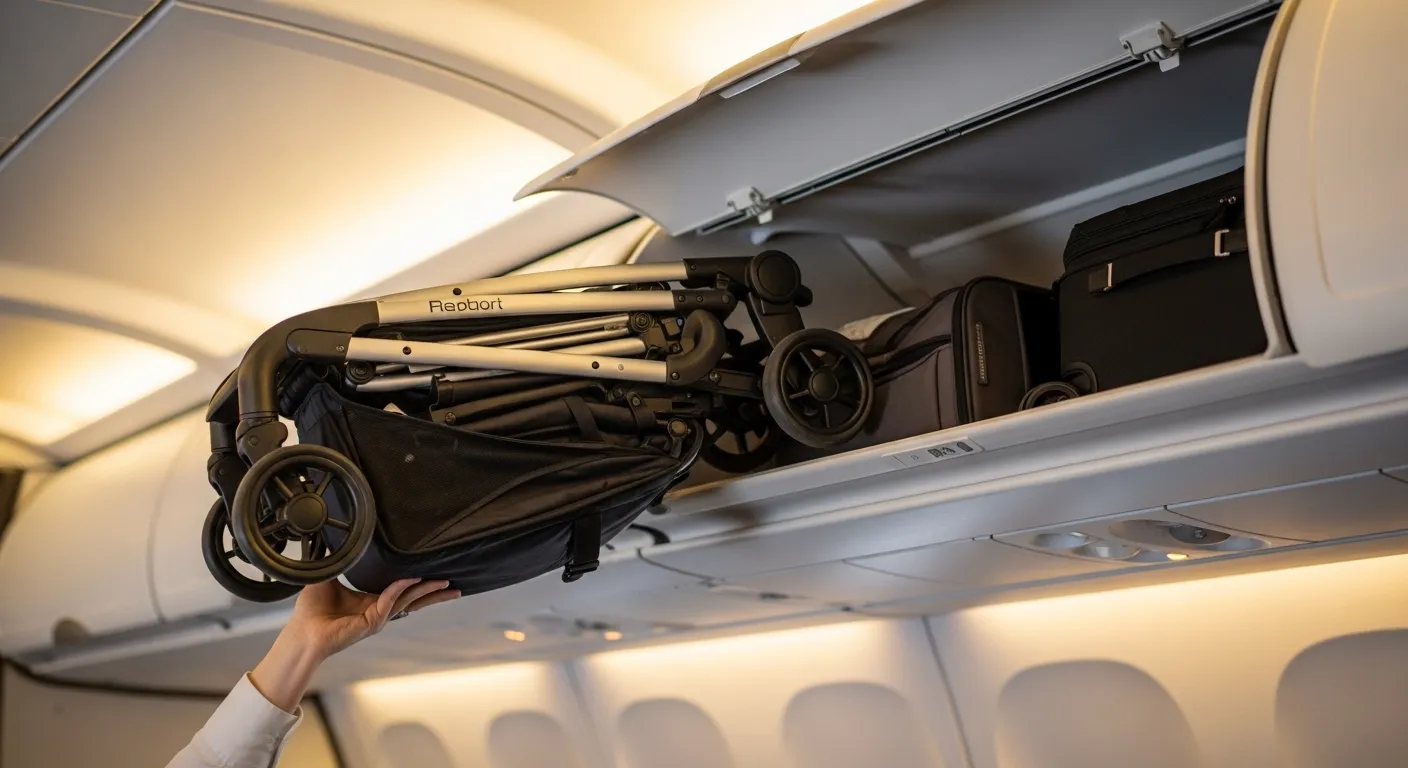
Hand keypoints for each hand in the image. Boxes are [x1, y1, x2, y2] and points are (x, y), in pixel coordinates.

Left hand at [250, 578, 458, 711]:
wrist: (302, 632)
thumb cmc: (311, 611)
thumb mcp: (328, 576)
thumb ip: (338, 559)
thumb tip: (336, 537)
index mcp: (371, 601)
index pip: (401, 591)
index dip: (418, 583)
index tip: (433, 573)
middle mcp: (378, 611)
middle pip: (413, 600)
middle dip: (434, 593)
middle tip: (454, 585)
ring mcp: (377, 618)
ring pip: (408, 601)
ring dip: (427, 592)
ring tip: (446, 584)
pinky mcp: (371, 622)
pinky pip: (389, 601)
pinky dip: (401, 589)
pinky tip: (411, 579)